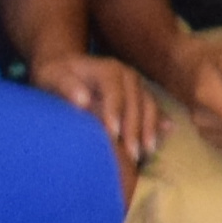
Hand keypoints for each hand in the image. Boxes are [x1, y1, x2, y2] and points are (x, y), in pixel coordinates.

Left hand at [30, 50, 160, 165]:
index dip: (115, 113)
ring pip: (149, 107)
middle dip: (135, 129)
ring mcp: (137, 85)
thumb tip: (82, 101)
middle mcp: (128, 75)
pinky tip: (168, 133)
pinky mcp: (140, 95)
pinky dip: (160, 122)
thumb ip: (66, 87)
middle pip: (136, 102)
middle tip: (131, 154)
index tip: (112, 134)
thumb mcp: (53, 77)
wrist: (67, 67)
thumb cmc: (57, 76)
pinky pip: (153, 109)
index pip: (115, 92)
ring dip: (150, 129)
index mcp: (109, 69)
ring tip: (148, 151)